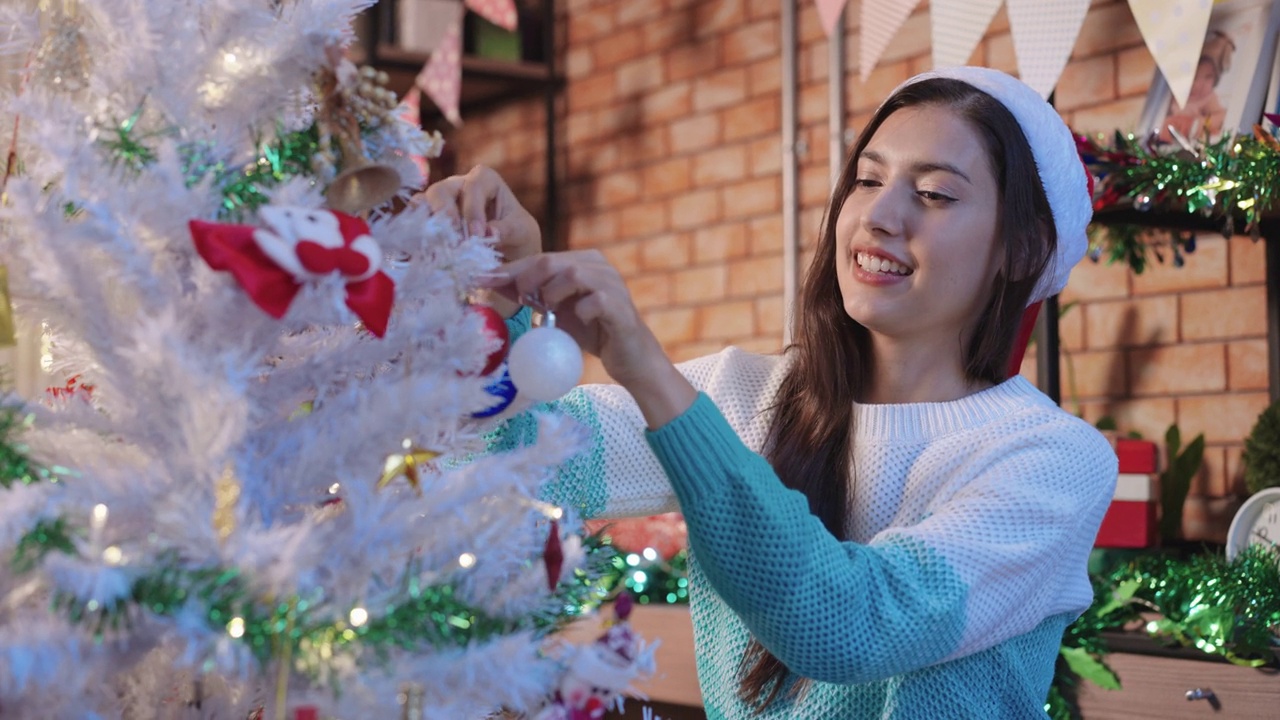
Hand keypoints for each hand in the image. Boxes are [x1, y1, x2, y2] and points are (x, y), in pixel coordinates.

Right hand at [418, 165, 540, 315]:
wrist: (508, 259)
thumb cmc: (517, 239)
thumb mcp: (522, 233)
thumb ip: (508, 230)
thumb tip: (488, 232)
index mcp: (486, 181)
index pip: (475, 183)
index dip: (474, 207)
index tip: (478, 234)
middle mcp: (458, 187)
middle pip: (441, 190)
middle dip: (445, 214)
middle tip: (454, 241)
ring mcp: (440, 204)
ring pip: (422, 204)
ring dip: (428, 226)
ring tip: (438, 248)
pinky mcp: (428, 224)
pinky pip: (413, 224)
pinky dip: (415, 237)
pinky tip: (423, 253)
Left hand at [479, 251, 695, 427]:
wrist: (630, 358)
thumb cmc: (593, 331)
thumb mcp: (558, 311)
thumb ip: (533, 296)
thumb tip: (495, 284)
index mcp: (584, 261)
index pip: (541, 258)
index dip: (511, 269)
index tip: (483, 279)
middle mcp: (600, 266)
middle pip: (554, 260)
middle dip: (528, 278)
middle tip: (521, 300)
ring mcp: (613, 285)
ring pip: (574, 274)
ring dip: (553, 292)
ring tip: (548, 310)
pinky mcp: (621, 307)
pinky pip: (596, 301)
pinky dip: (580, 310)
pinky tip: (577, 320)